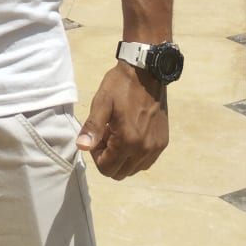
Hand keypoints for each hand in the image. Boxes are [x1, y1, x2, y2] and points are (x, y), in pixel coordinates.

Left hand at [76, 61, 168, 179]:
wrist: (147, 72)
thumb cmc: (121, 86)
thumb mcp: (102, 103)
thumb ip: (93, 128)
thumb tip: (82, 147)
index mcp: (128, 141)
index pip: (107, 169)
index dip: (97, 156)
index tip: (97, 137)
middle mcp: (145, 149)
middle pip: (120, 173)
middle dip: (109, 158)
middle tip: (107, 135)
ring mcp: (156, 147)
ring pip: (133, 169)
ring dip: (122, 157)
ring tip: (119, 133)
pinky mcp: (163, 142)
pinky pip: (145, 161)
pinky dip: (135, 154)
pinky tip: (131, 133)